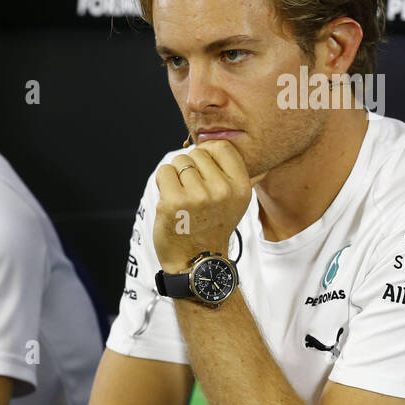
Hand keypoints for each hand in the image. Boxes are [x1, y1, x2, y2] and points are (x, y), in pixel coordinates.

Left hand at [153, 141, 252, 271]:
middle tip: (192, 192)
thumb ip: (228, 173)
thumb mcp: (234, 201)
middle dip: (189, 167)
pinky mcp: (174, 201)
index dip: (207, 153)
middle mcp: (222, 189)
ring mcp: (198, 195)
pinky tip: (171, 200)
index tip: (203, 169)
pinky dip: (163, 182)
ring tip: (182, 198)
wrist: (197, 262)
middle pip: (196, 153)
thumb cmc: (212, 227)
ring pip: (178, 161)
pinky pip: (164, 172)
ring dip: (175, 176)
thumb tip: (214, 143)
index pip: (221, 147)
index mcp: (241, 186)